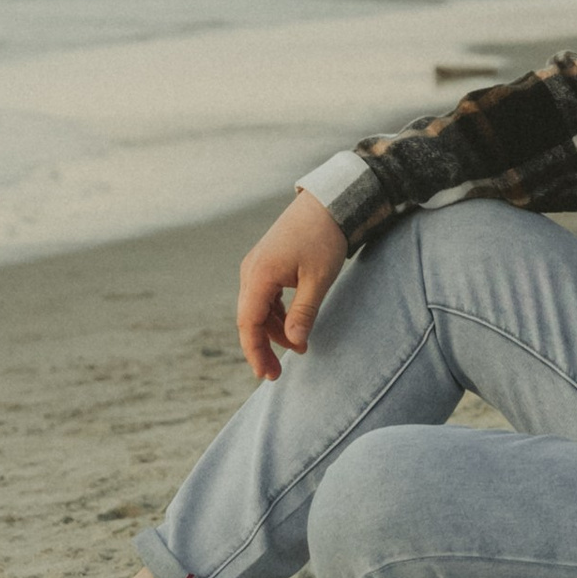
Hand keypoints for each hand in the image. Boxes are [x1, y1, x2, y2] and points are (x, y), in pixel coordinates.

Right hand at [236, 191, 346, 381]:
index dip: (255, 352)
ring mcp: (257, 266)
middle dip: (264, 346)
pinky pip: (265, 297)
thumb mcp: (318, 279)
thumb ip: (304, 312)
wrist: (328, 202)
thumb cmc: (324, 238)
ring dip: (274, 330)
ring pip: (258, 309)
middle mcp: (251, 271)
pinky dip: (277, 314)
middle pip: (250, 319)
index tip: (267, 374)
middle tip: (279, 372)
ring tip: (300, 346)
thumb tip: (294, 343)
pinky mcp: (266, 263)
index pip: (248, 324)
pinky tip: (294, 326)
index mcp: (258, 275)